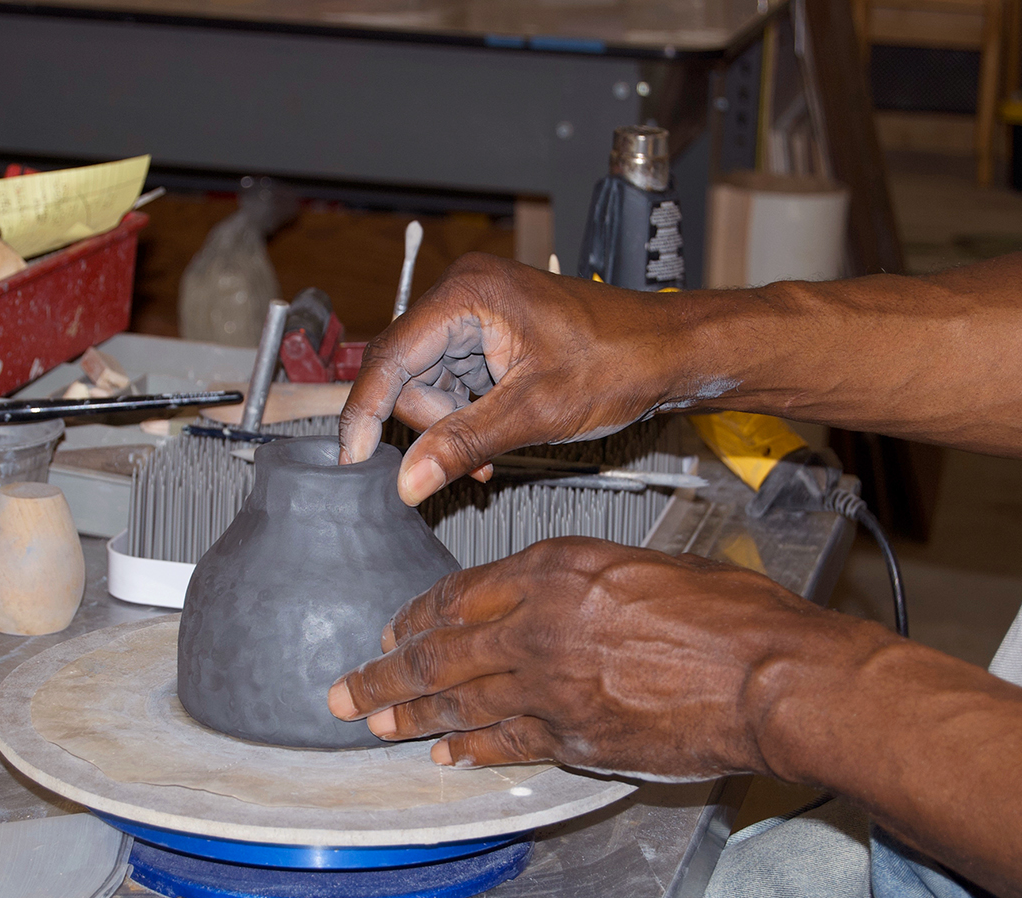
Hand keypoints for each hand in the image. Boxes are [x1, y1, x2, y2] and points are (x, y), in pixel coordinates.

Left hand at [327, 536, 891, 779]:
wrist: (771, 674)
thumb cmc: (730, 612)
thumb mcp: (645, 564)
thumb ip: (584, 582)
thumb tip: (556, 599)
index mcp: (555, 568)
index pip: (460, 594)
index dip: (417, 617)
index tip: (392, 630)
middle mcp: (538, 622)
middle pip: (440, 652)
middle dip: (385, 674)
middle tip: (346, 689)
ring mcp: (551, 683)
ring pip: (459, 701)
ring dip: (410, 715)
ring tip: (373, 723)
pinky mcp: (575, 736)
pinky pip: (506, 743)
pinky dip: (472, 749)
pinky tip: (448, 755)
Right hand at [338, 253, 714, 504]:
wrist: (668, 351)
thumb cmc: (621, 360)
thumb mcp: (535, 412)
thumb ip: (464, 444)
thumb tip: (408, 480)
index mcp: (468, 293)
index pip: (389, 357)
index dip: (365, 413)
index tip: (352, 459)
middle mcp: (464, 292)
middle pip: (405, 372)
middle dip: (431, 423)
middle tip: (471, 459)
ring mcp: (476, 311)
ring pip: (428, 382)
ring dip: (452, 424)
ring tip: (493, 451)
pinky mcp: (489, 332)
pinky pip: (454, 380)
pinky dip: (467, 414)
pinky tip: (496, 434)